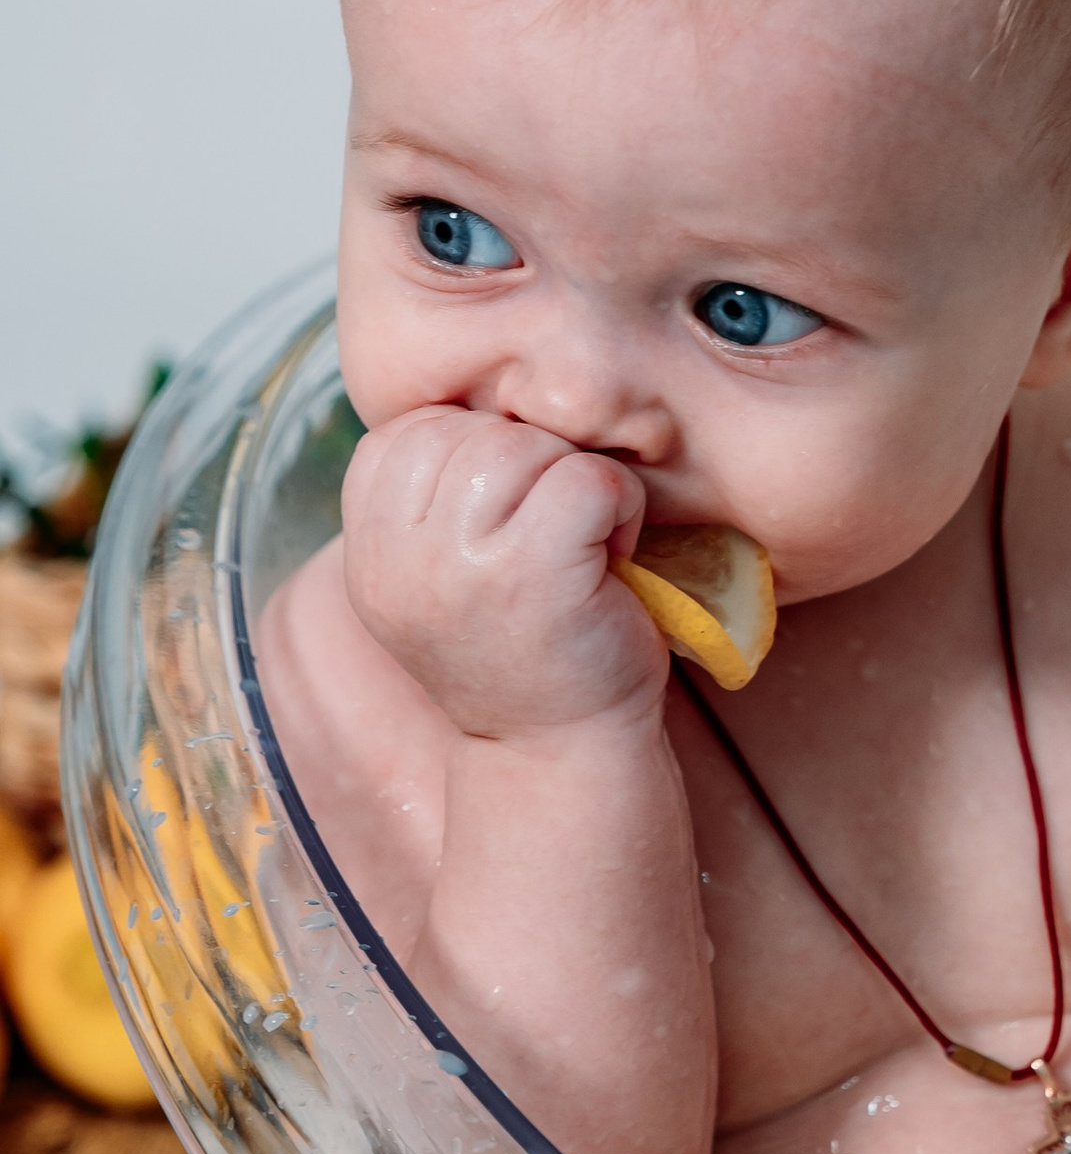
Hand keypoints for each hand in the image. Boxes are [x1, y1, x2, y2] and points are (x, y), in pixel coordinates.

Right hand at [340, 408, 664, 740]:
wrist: (559, 754)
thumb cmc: (522, 651)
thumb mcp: (440, 577)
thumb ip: (428, 500)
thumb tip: (465, 399)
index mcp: (369, 552)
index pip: (404, 432)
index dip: (471, 452)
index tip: (504, 517)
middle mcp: (398, 559)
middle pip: (465, 430)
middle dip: (529, 464)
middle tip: (554, 533)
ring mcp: (462, 566)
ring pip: (521, 446)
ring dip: (573, 482)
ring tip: (581, 546)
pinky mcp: (534, 573)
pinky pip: (585, 478)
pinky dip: (618, 505)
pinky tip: (611, 557)